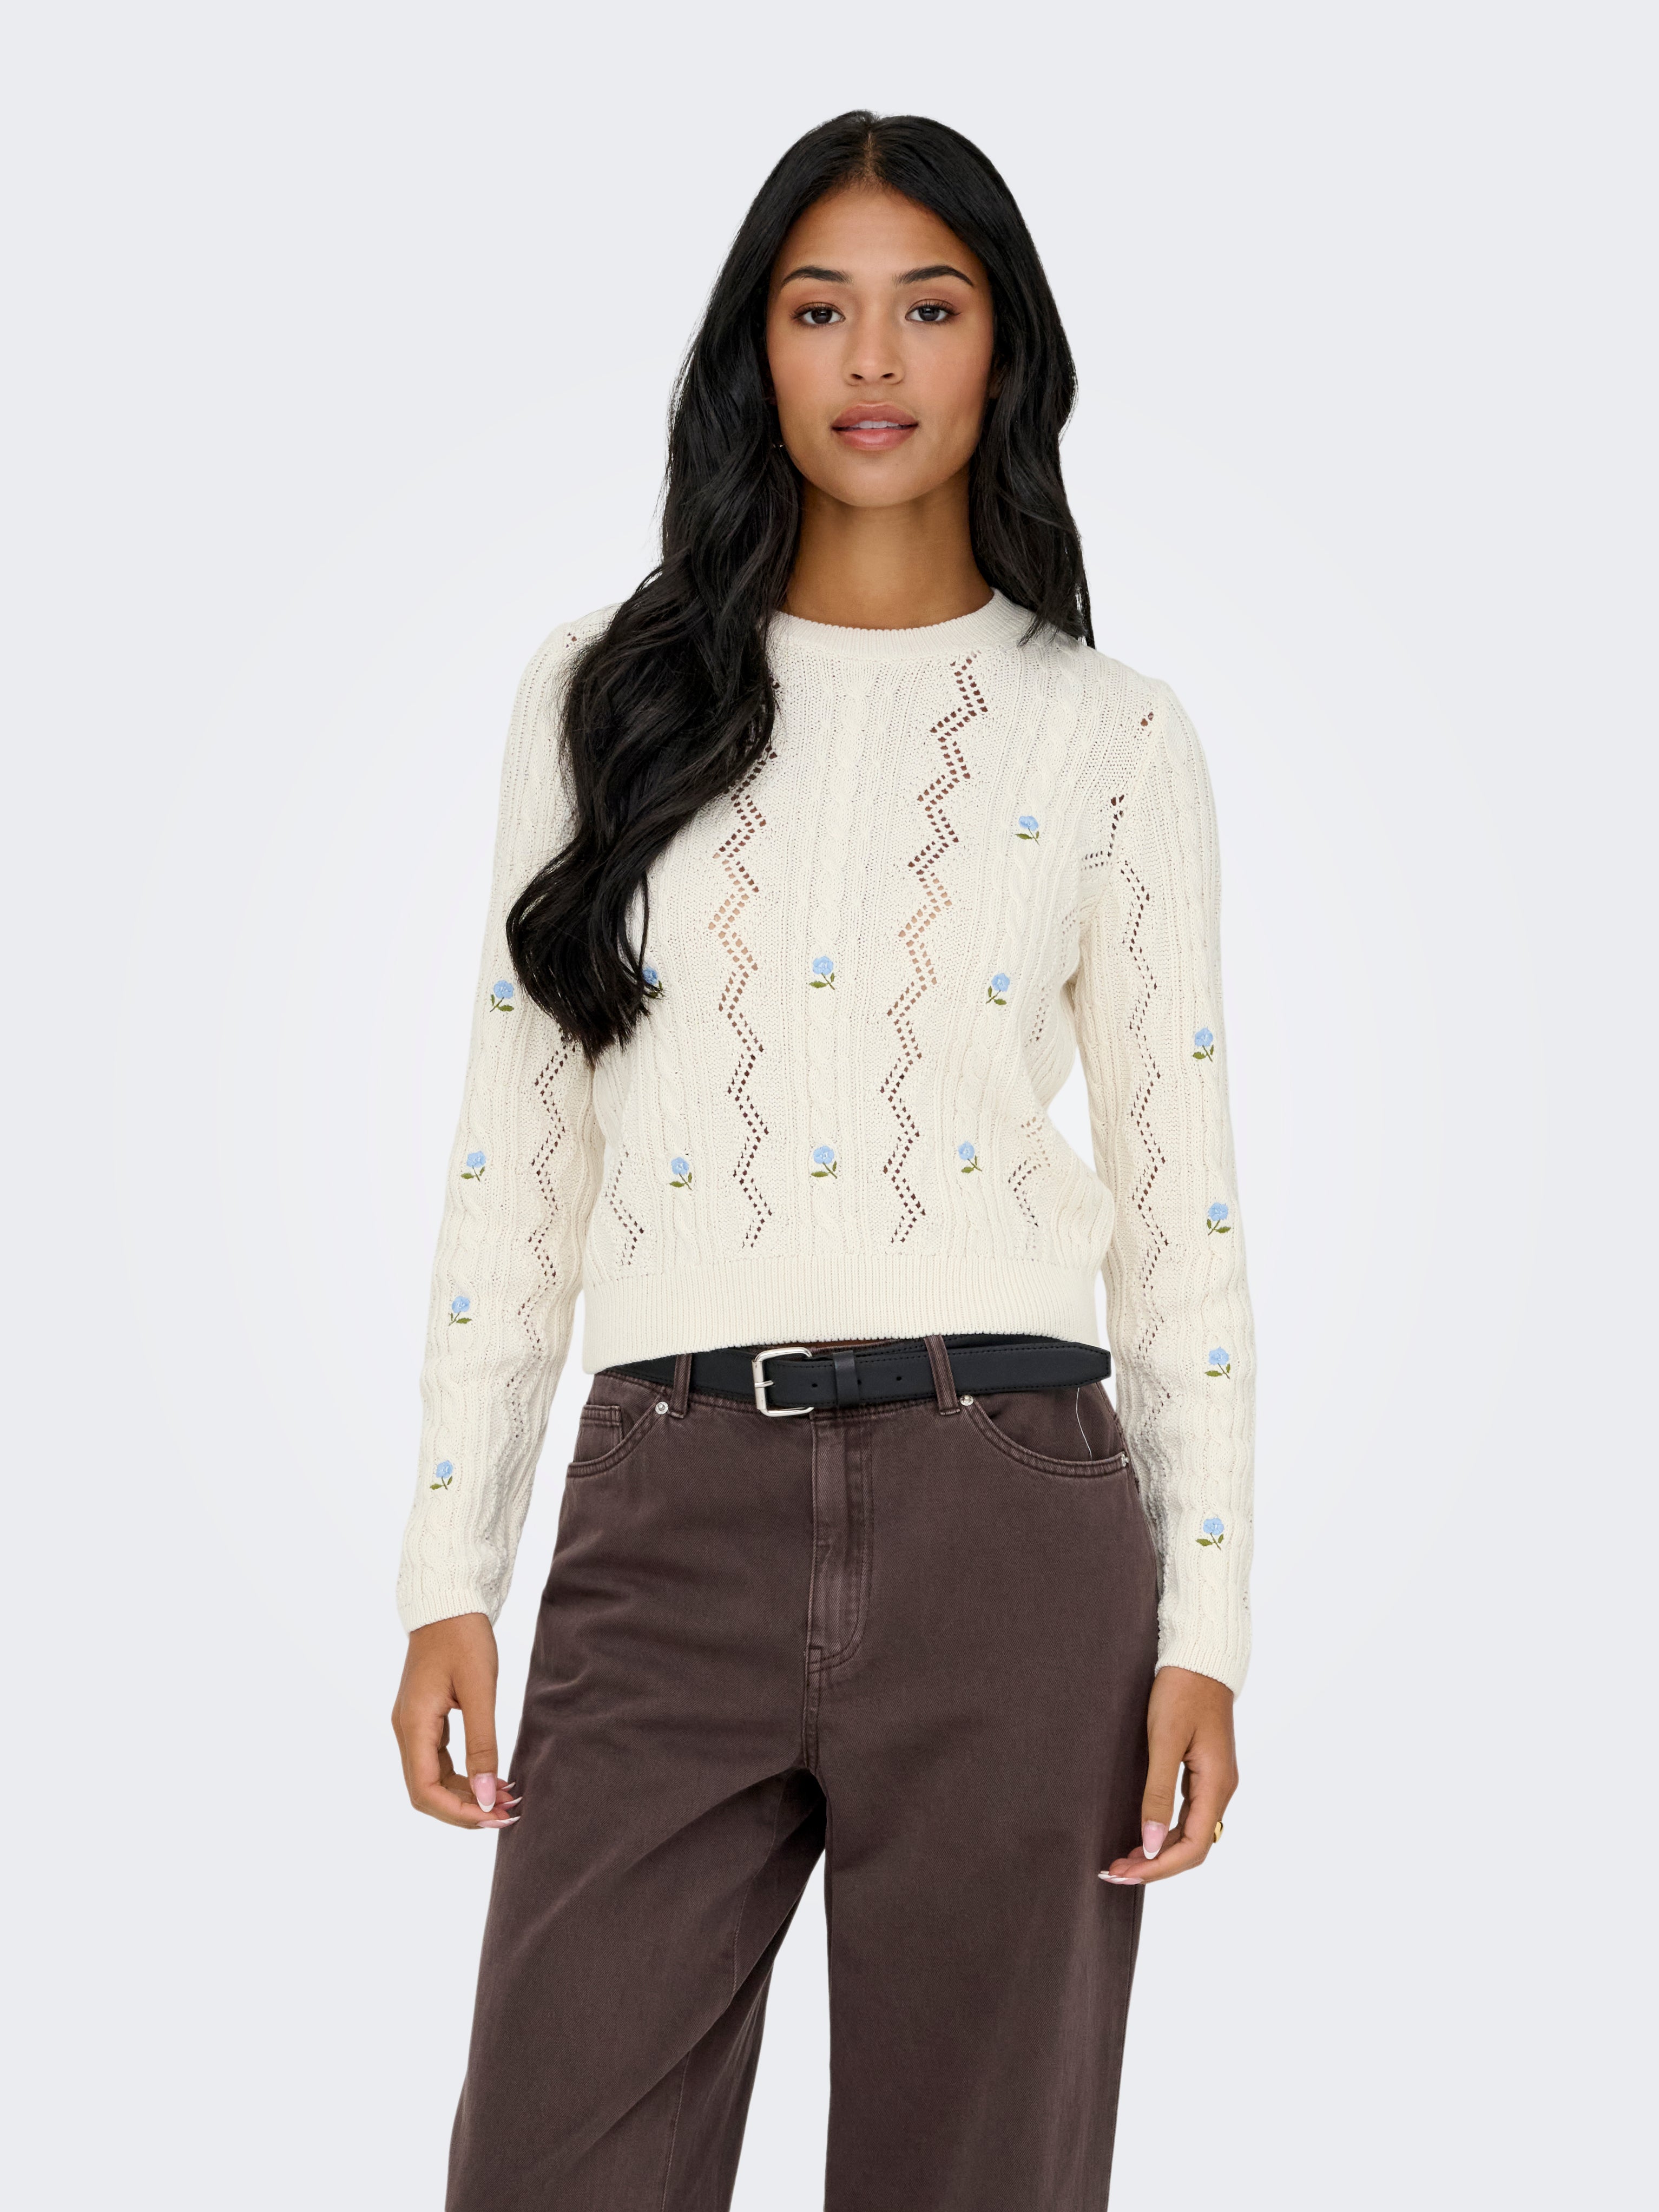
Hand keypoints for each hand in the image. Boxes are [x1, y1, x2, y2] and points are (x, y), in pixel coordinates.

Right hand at [392, 1613, 518, 1829]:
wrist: (448, 1602)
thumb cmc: (464, 1638)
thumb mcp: (479, 1691)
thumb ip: (483, 1745)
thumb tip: (488, 1796)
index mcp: (413, 1725)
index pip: (425, 1791)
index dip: (458, 1813)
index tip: (495, 1816)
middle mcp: (406, 1730)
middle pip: (425, 1792)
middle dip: (465, 1809)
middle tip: (508, 1813)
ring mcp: (413, 1725)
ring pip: (432, 1780)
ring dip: (466, 1795)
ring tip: (508, 1799)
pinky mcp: (424, 1719)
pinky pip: (438, 1761)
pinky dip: (463, 1776)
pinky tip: (493, 1778)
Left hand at [1100, 1665, 1236, 1885]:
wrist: (1199, 1658)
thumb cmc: (1181, 1692)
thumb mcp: (1165, 1740)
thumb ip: (1158, 1793)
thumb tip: (1153, 1845)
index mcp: (1217, 1784)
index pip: (1194, 1847)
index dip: (1160, 1868)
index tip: (1125, 1873)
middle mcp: (1221, 1789)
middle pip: (1193, 1846)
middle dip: (1155, 1865)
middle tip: (1115, 1872)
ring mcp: (1215, 1780)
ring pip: (1190, 1833)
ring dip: (1159, 1851)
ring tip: (1123, 1860)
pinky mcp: (1204, 1771)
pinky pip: (1188, 1815)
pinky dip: (1165, 1831)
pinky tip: (1143, 1835)